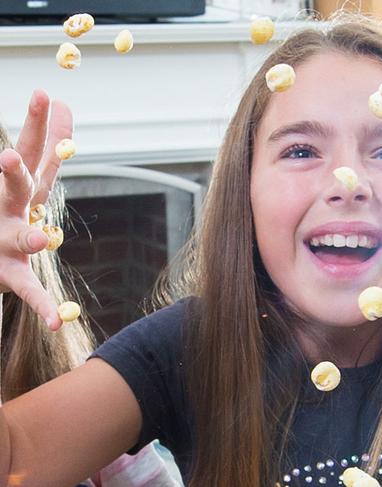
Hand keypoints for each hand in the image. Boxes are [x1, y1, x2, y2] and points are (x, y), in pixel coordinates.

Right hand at [0, 89, 71, 330]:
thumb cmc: (7, 212)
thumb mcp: (27, 176)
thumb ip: (47, 143)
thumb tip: (61, 101)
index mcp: (19, 186)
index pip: (35, 152)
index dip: (41, 126)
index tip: (49, 96)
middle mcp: (9, 209)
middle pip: (17, 188)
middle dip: (15, 172)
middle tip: (12, 157)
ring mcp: (5, 241)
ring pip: (18, 238)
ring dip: (26, 238)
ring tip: (41, 239)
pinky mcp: (8, 272)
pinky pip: (27, 290)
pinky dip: (42, 306)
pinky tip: (59, 322)